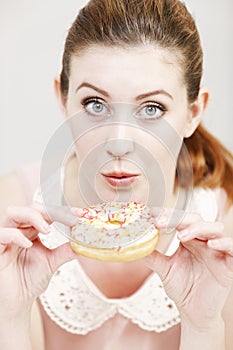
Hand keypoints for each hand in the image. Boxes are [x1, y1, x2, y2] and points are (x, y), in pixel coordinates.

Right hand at [0, 205, 80, 318]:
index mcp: (31, 230)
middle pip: (30, 207)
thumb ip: (66, 249)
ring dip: (32, 216)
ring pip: (13, 213)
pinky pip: (2, 234)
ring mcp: (6, 238)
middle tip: (66, 219)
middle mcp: (19, 230)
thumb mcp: (53, 261)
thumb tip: (84, 241)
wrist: (17, 302)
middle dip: (49, 210)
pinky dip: (16, 235)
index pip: (46, 212)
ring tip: (47, 230)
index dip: (62, 210)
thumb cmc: (29, 280)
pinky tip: (29, 244)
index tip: (80, 213)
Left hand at [143, 208, 232, 329]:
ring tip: (182, 236)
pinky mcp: (228, 264)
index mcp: (189, 239)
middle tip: (161, 223)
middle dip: (179, 218)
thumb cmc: (182, 289)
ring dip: (199, 228)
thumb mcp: (164, 269)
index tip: (151, 216)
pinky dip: (223, 243)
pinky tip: (211, 245)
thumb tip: (133, 243)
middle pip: (197, 219)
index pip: (180, 219)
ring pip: (215, 228)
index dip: (167, 215)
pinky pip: (232, 248)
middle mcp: (203, 241)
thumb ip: (151, 255)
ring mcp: (216, 252)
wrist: (193, 313)